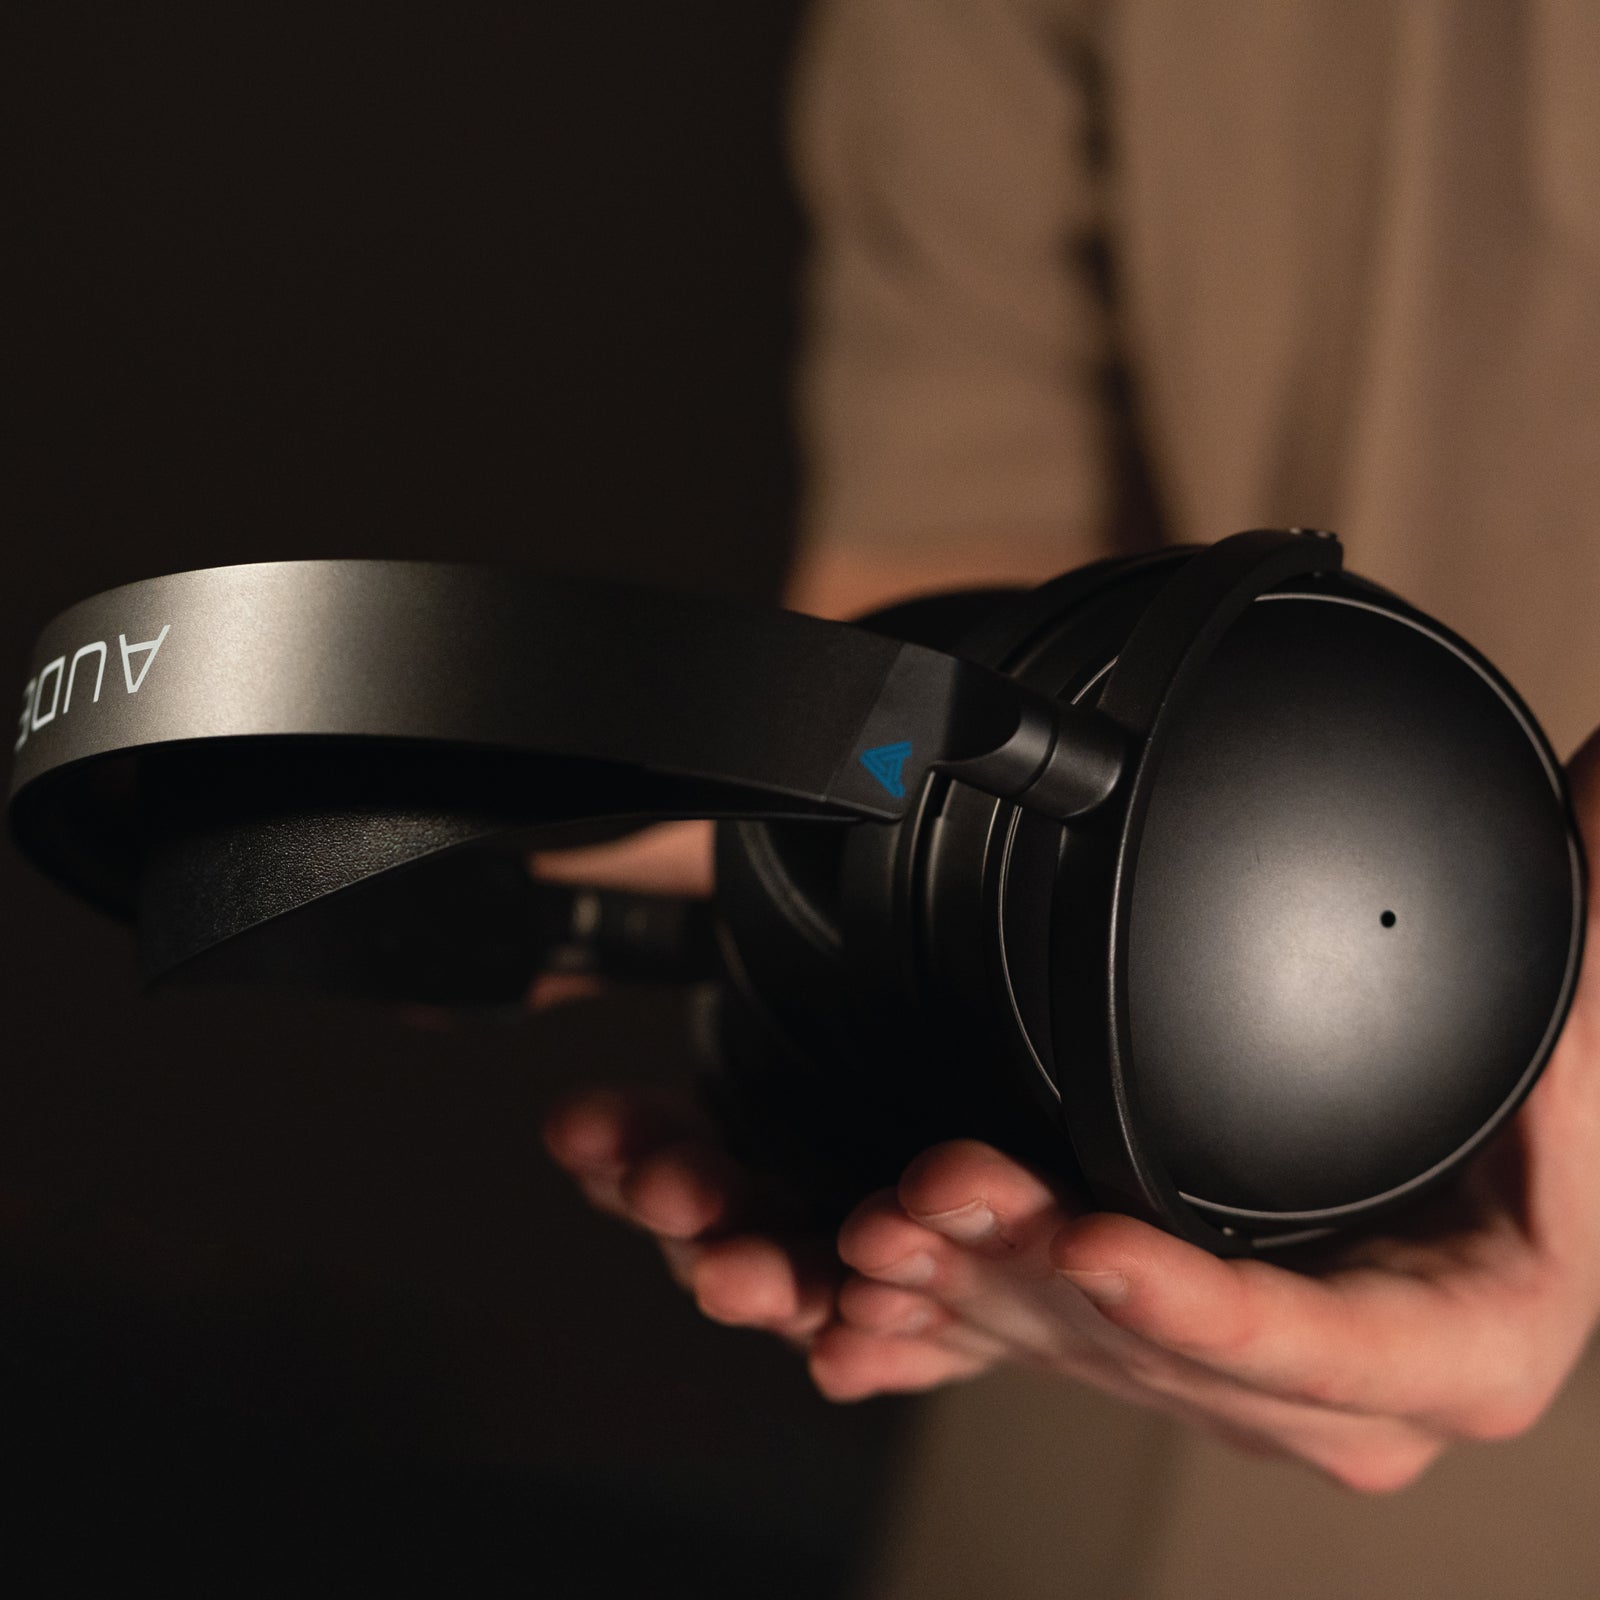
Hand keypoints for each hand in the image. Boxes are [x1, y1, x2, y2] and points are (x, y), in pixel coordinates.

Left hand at [544, 735, 1599, 1493]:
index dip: (1199, 1307)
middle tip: (919, 1193)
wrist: (1458, 1203)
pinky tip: (827, 1300)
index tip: (1098, 1243)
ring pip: (1049, 1345)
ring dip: (944, 1289)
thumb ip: (1584, 934)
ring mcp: (1201, 1369)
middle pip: (1146, 1351)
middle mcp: (1300, 1386)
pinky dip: (918, 1318)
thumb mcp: (1568, 1052)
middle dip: (1022, 1279)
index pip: (1302, 1345)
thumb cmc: (1519, 1146)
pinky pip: (1006, 1336)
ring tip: (851, 1219)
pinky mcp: (1124, 1335)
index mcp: (1429, 1349)